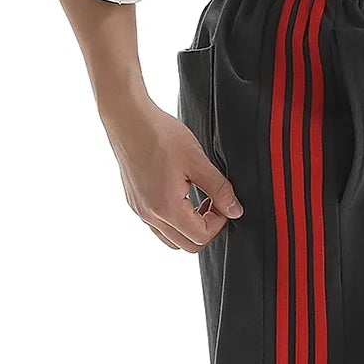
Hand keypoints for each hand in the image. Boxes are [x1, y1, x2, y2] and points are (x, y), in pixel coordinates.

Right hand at [100, 94, 243, 251]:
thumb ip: (220, 189)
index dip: (219, 222)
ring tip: (197, 198)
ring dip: (189, 226)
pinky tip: (180, 193)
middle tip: (213, 202)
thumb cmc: (160, 135)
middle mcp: (149, 215)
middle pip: (186, 245)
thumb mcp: (198, 161)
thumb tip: (234, 210)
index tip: (222, 200)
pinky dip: (173, 218)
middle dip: (206, 228)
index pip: (201, 237)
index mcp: (166, 208)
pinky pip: (157, 225)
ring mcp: (139, 210)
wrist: (129, 118)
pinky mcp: (134, 201)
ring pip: (170, 238)